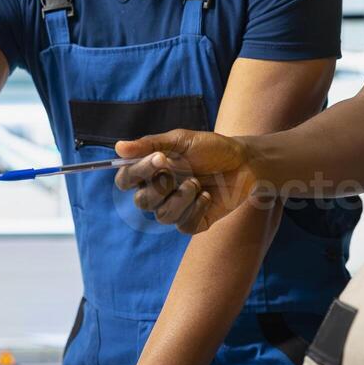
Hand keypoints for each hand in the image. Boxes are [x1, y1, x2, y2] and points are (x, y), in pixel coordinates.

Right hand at [114, 130, 260, 233]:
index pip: (125, 180)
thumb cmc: (211, 148)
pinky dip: (196, 208)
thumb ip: (150, 144)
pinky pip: (184, 225)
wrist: (245, 163)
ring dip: (181, 198)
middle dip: (161, 187)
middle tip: (180, 171)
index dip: (136, 173)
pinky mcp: (193, 222)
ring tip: (198, 183)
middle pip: (141, 202)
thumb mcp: (181, 140)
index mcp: (150, 172)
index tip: (159, 159)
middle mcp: (159, 192)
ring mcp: (175, 209)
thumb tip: (118, 147)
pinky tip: (207, 196)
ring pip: (162, 215)